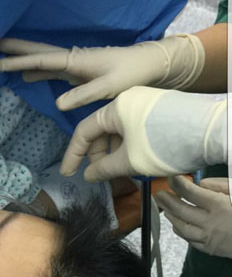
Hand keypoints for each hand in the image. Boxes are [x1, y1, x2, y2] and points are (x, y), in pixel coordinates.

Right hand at [0, 34, 203, 110]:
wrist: (149, 66)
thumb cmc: (131, 74)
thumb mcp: (108, 86)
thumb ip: (83, 94)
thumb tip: (57, 103)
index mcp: (76, 60)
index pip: (42, 61)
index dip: (21, 62)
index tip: (0, 63)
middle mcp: (72, 59)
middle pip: (39, 54)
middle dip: (17, 52)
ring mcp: (74, 65)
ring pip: (43, 61)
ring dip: (24, 61)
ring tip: (3, 62)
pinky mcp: (78, 72)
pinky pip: (52, 70)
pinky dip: (37, 72)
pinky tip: (28, 77)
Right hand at [59, 87, 226, 180]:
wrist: (209, 132)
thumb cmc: (163, 144)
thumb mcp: (128, 161)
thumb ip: (102, 169)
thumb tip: (88, 176)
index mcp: (115, 107)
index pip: (84, 132)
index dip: (74, 155)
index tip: (68, 174)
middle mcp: (127, 100)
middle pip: (101, 131)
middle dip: (97, 155)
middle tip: (100, 176)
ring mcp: (144, 104)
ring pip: (119, 132)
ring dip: (114, 153)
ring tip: (120, 172)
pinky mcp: (157, 111)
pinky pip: (134, 129)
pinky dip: (128, 146)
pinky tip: (135, 162)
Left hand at [155, 176, 231, 257]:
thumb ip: (221, 185)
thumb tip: (200, 183)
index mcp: (220, 206)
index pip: (192, 193)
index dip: (178, 184)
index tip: (170, 177)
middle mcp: (210, 223)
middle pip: (181, 211)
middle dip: (167, 201)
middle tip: (158, 194)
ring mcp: (208, 238)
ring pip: (181, 227)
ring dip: (171, 216)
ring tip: (165, 207)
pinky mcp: (209, 249)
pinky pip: (188, 239)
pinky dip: (180, 230)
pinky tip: (177, 223)